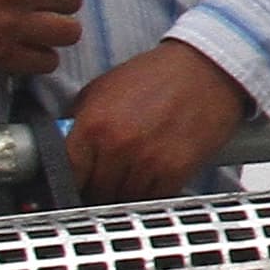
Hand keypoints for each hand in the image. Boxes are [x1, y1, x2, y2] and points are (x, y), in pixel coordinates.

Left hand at [65, 39, 251, 202]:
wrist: (205, 69)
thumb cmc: (154, 76)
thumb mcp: (102, 88)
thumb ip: (80, 122)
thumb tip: (64, 150)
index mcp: (94, 124)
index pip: (67, 174)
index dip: (69, 182)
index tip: (75, 184)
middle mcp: (118, 146)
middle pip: (95, 192)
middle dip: (97, 189)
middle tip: (104, 182)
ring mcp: (148, 161)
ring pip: (124, 200)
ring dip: (124, 195)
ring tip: (130, 178)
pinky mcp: (176, 171)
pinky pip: (153, 199)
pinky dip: (150, 194)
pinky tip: (152, 178)